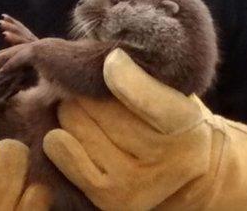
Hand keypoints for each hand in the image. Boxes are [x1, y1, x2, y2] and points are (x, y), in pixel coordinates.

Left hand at [43, 49, 246, 210]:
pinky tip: (72, 130)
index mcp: (183, 121)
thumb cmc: (171, 117)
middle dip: (87, 88)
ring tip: (84, 107)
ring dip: (72, 109)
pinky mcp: (107, 198)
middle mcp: (161, 157)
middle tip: (90, 84)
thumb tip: (99, 50)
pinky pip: (61, 150)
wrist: (187, 174)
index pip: (148, 98)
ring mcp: (133, 182)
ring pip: (74, 122)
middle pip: (97, 105)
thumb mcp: (172, 89)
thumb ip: (142, 68)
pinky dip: (60, 135)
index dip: (122, 73)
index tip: (112, 58)